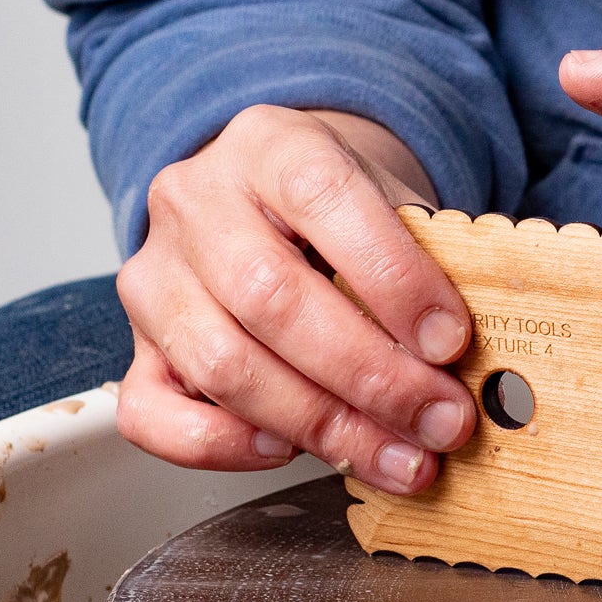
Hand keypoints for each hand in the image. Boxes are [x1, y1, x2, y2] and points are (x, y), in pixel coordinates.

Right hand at [115, 106, 474, 492]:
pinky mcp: (135, 346)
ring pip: (222, 365)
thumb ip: (428, 258)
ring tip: (398, 455)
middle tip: (440, 420)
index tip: (450, 341)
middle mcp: (197, 203)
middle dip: (371, 376)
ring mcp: (156, 276)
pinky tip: (294, 451)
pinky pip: (153, 414)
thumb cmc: (345, 210)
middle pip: (272, 300)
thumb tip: (466, 356)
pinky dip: (226, 447)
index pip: (325, 197)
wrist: (277, 197)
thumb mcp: (393, 198)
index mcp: (271, 146)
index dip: (394, 278)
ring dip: (323, 426)